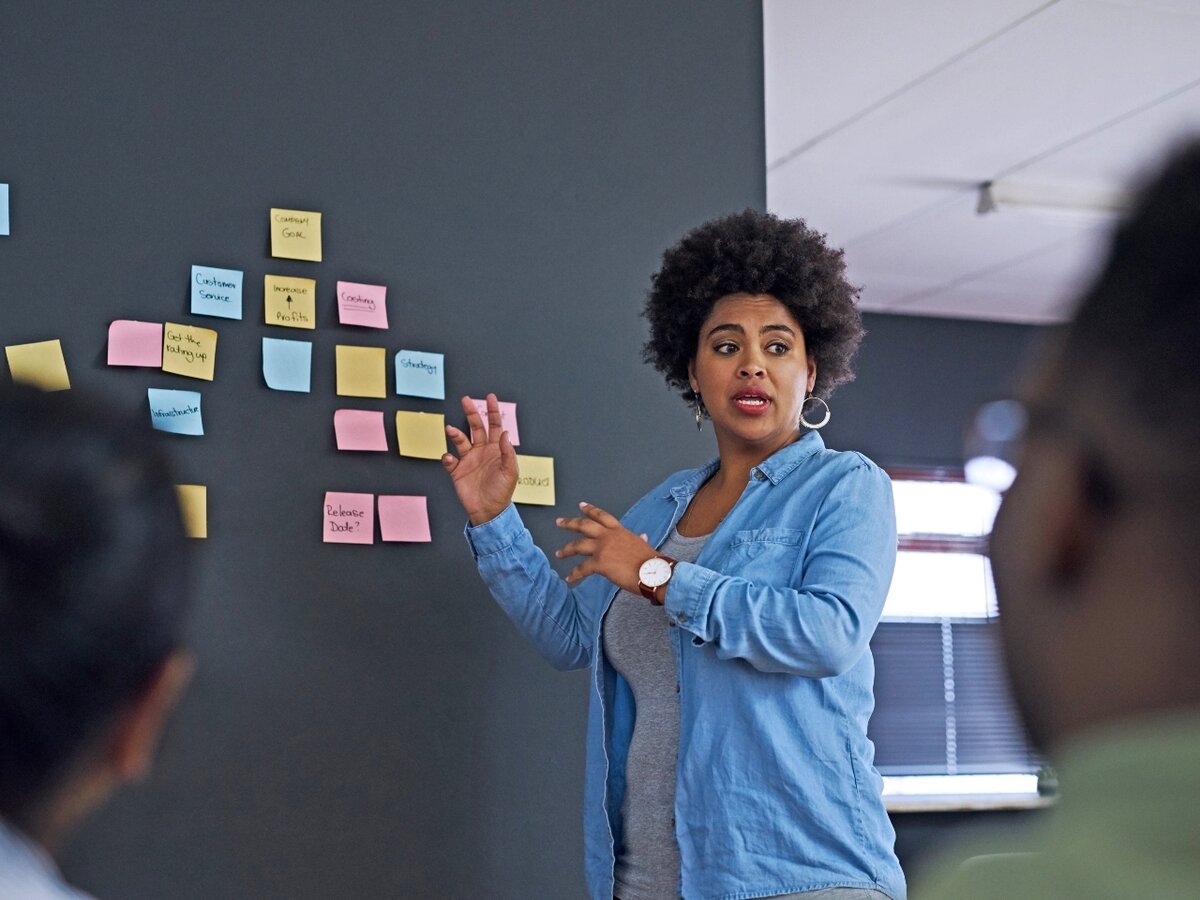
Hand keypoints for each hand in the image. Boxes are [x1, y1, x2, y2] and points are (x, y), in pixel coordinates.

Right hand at [442, 394, 517, 525]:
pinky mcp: (457, 471)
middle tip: (466, 400)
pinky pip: (449, 460)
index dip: (492, 411)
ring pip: (460, 440)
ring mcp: (469, 460)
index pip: (495, 426)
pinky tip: (450, 460)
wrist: (489, 511)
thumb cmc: (502, 492)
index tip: (490, 397)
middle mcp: (482, 451)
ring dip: (455, 434)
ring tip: (450, 429)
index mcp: (496, 449)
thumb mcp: (510, 472)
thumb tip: (505, 433)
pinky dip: (447, 458)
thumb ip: (508, 453)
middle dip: (471, 413)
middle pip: (476, 427)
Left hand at [555, 502, 654, 591]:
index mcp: (619, 531)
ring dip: (566, 550)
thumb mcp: (643, 545)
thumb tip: (642, 536)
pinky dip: (574, 574)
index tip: (581, 505)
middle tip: (559, 522)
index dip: (590, 510)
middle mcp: (608, 536)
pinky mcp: (599, 563)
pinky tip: (569, 579)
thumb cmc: (651, 561)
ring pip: (577, 545)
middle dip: (570, 523)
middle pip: (584, 525)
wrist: (654, 572)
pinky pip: (581, 568)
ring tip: (558, 553)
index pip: (602, 516)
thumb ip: (638, 539)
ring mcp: (602, 548)